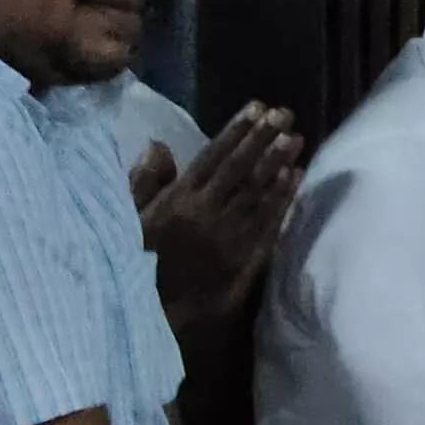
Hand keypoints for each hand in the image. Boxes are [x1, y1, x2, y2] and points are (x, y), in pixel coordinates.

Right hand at [136, 103, 305, 330]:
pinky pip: (267, 222)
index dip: (237, 131)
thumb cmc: (137, 264)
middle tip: (286, 114)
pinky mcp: (245, 258)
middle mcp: (207, 214)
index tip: (257, 108)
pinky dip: (282, 198)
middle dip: (264, 139)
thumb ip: (144, 182)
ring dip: (279, 163)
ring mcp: (229, 236)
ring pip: (258, 193)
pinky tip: (295, 177)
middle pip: (241, 169)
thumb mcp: (128, 221)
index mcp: (177, 201)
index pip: (212, 157)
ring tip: (296, 138)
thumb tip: (157, 145)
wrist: (155, 317)